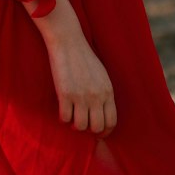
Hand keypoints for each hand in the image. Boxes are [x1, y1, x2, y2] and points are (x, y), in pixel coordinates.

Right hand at [28, 0, 117, 134]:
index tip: (97, 132)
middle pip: (97, 127)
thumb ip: (103, 94)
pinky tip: (62, 110)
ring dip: (75, 125)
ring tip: (71, 116)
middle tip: (82, 124)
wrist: (68, 42)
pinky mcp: (65, 94)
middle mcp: (96, 96)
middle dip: (89, 130)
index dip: (105, 131)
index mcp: (108, 91)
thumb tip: (101, 113)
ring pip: (80, 126)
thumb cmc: (84, 58)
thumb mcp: (101, 76)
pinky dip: (63, 118)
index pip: (111, 121)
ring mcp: (81, 96)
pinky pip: (65, 118)